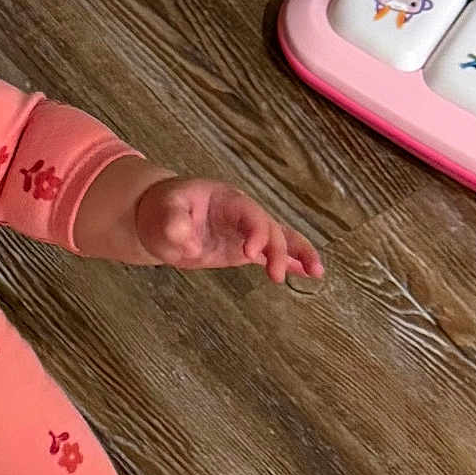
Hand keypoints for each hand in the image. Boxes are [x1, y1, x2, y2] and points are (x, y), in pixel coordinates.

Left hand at [133, 177, 324, 283]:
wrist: (158, 218)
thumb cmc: (162, 209)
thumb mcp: (162, 212)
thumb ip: (174, 222)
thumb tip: (188, 241)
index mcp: (228, 199)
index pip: (251, 214)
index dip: (256, 232)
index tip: (251, 254)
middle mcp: (242, 214)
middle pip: (271, 228)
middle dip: (278, 250)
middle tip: (275, 275)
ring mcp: (245, 232)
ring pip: (280, 238)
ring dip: (299, 254)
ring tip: (316, 272)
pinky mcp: (242, 249)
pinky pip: (271, 253)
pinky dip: (291, 261)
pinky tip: (309, 272)